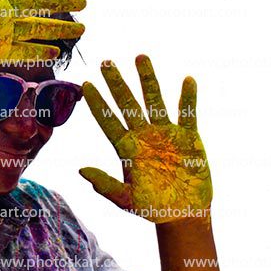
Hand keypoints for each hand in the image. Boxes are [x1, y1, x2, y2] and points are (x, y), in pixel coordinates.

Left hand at [79, 55, 211, 223]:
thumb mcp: (126, 200)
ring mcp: (166, 134)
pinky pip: (188, 113)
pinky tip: (187, 80)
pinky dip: (188, 98)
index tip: (85, 84)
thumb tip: (81, 171)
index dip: (97, 103)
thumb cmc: (152, 208)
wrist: (184, 214)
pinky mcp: (189, 138)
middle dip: (117, 83)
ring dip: (148, 79)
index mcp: (126, 149)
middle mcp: (143, 136)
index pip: (107, 121)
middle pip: (127, 103)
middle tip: (105, 62)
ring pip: (155, 100)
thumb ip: (105, 185)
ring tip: (140, 56)